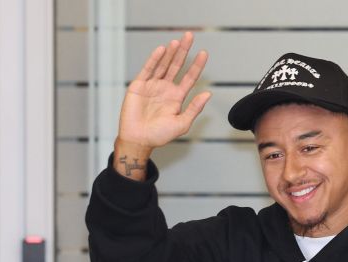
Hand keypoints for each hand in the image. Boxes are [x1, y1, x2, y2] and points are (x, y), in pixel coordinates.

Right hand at [117, 32, 210, 153]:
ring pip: (163, 65)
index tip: (204, 53)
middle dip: (183, 51)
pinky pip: (148, 69)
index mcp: (177, 97)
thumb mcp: (182, 123)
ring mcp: (152, 86)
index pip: (189, 77)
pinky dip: (155, 59)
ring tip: (177, 41)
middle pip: (177, 66)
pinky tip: (162, 50)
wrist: (139, 140)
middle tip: (190, 36)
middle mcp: (165, 89)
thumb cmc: (160, 135)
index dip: (197, 65)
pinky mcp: (139, 85)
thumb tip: (208, 94)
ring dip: (170, 53)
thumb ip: (194, 108)